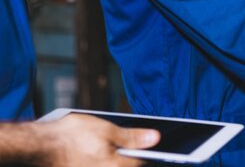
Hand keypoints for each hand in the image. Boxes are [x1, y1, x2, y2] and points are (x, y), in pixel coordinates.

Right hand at [42, 113, 159, 165]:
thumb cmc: (72, 136)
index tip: (145, 143)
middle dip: (126, 156)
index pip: (140, 163)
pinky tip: (93, 153)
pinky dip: (100, 162)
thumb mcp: (108, 130)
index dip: (145, 151)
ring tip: (99, 145)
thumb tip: (154, 138)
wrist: (41, 145)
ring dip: (112, 159)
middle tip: (117, 142)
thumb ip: (133, 138)